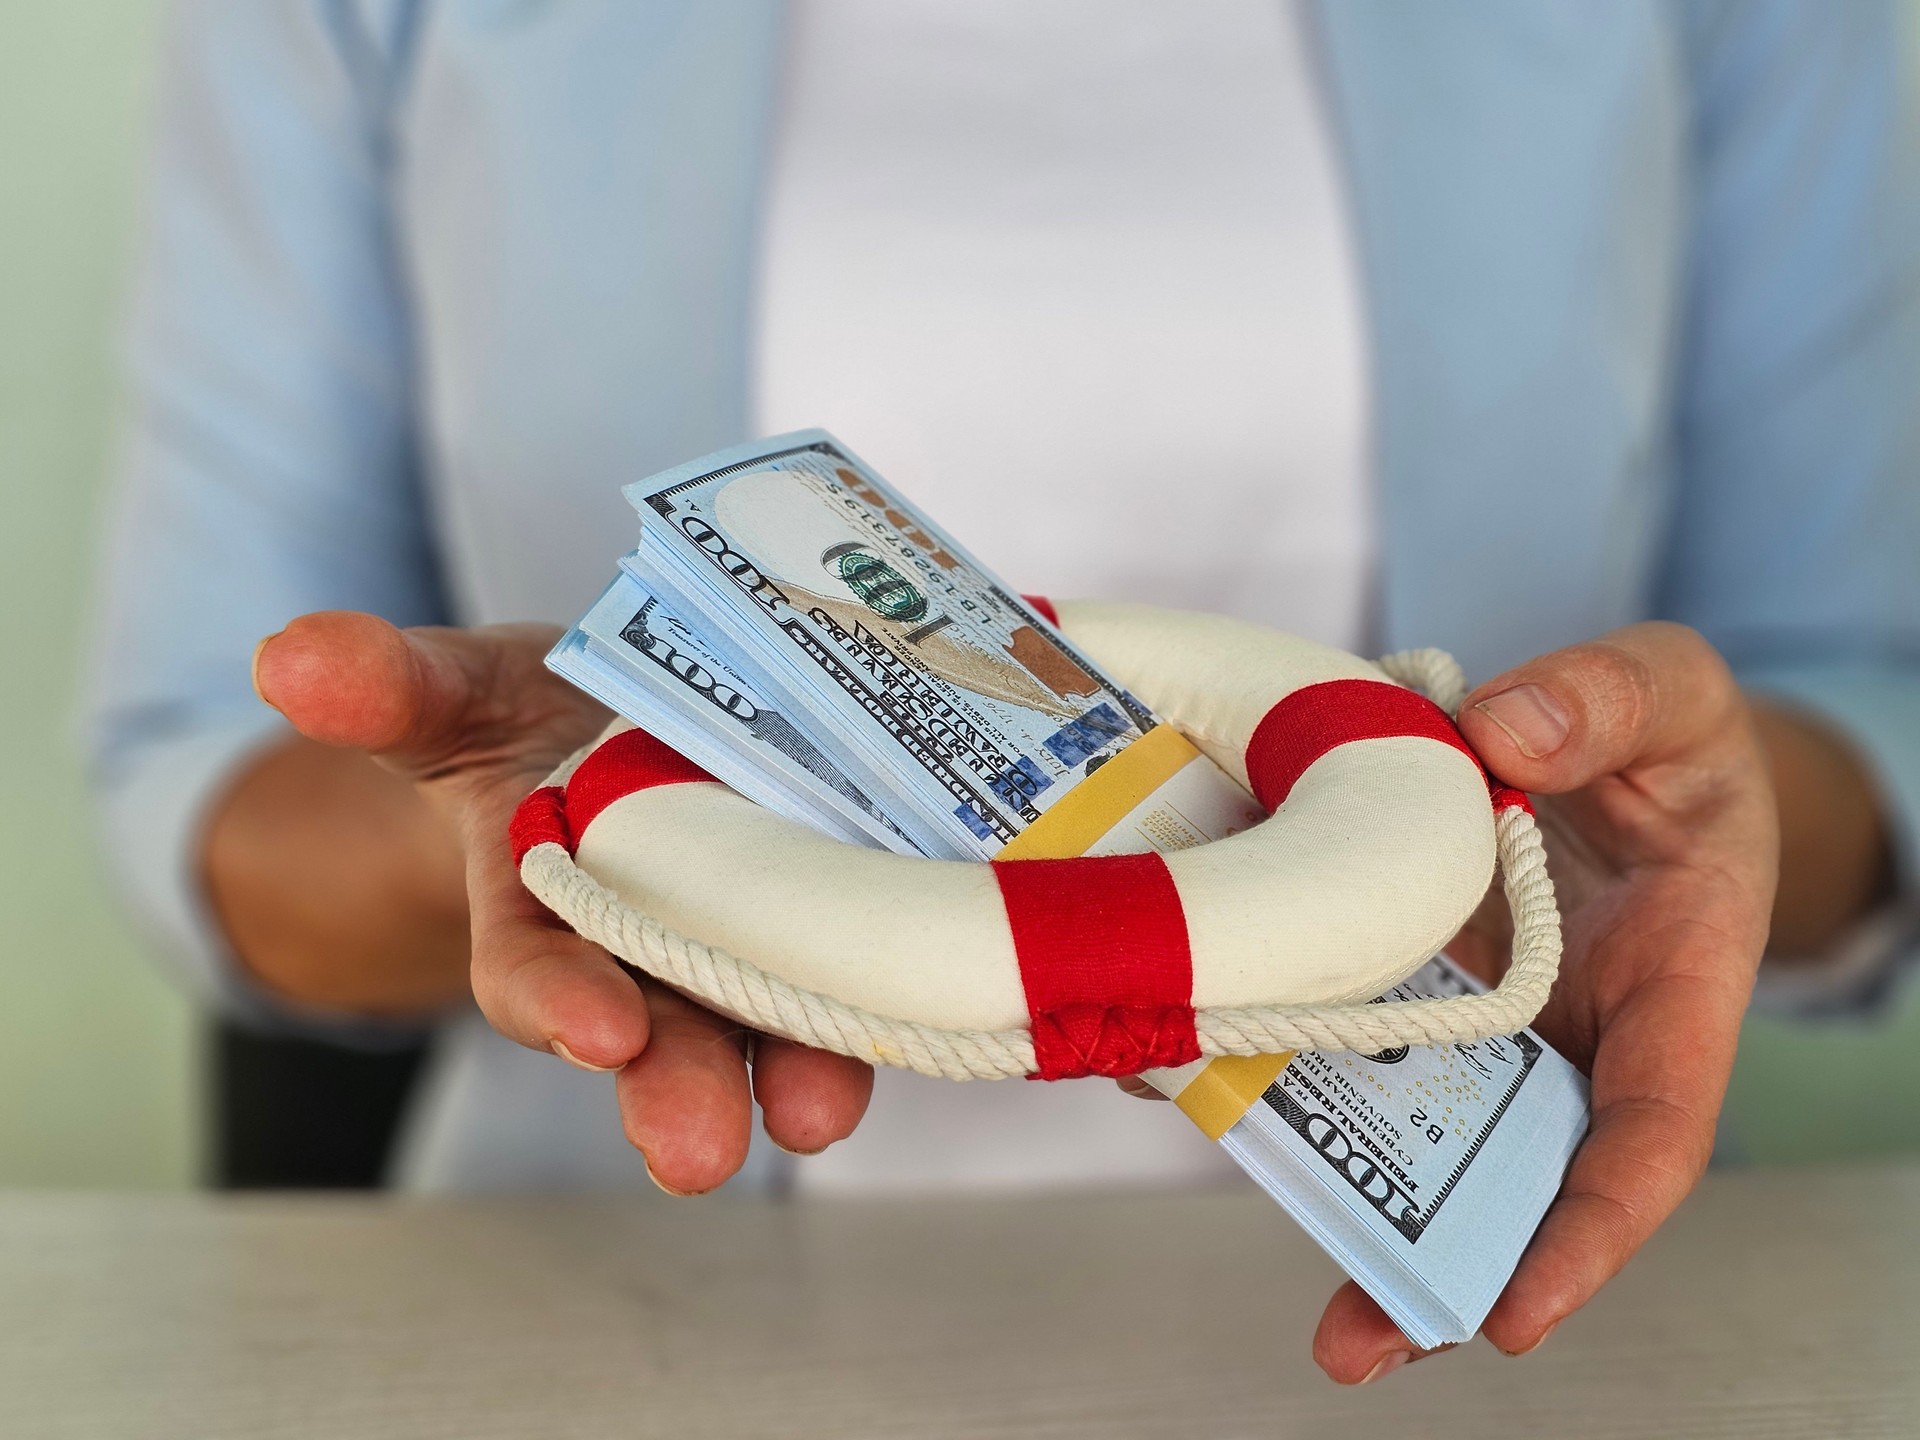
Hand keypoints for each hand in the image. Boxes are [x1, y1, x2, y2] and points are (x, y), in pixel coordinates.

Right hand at [252, 612, 872, 1191]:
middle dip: (681, 1087)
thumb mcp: (456, 693)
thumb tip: (291, 657)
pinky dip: (898, 974)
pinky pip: (871, 951)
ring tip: (816, 1112)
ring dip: (801, 1065)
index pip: (539, 969)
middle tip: (704, 1149)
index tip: (595, 1028)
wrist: (636, 724)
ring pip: (777, 1014)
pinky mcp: (840, 908)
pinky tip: (942, 992)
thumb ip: (389, 685)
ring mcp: (754, 936)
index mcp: (546, 905)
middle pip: (665, 1029)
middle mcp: (653, 947)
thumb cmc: (534, 722)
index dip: (559, 999)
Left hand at [1311, 622, 1776, 1379]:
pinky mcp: (1401, 979)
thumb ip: (1611, 700)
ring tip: (1305, 1315)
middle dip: (1443, 1266)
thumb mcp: (1670, 693)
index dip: (1591, 1230)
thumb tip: (1509, 735)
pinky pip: (1348, 1039)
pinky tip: (1209, 1093)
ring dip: (1356, 1208)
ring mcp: (1479, 1018)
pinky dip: (1287, 1073)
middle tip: (1358, 1345)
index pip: (1649, 1133)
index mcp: (1671, 990)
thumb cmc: (1668, 741)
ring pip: (1419, 1128)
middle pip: (1517, 1173)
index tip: (1520, 1309)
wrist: (1611, 743)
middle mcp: (1570, 1031)